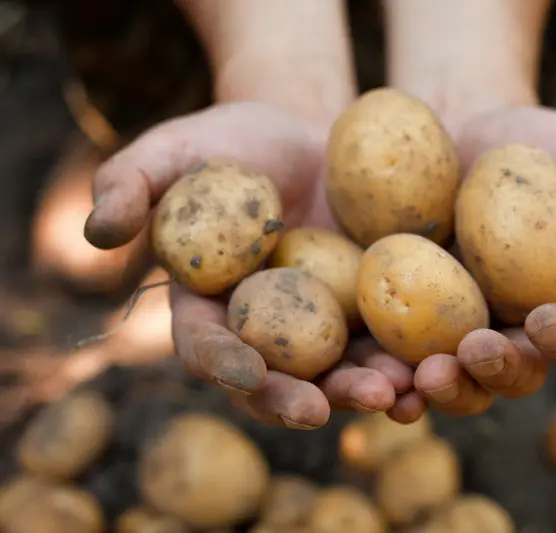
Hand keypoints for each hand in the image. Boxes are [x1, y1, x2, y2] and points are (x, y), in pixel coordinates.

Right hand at [84, 102, 407, 428]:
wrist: (308, 135)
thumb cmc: (233, 143)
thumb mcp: (175, 150)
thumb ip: (130, 183)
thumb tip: (97, 232)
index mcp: (210, 306)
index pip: (207, 346)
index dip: (224, 364)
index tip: (249, 373)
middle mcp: (265, 331)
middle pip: (276, 380)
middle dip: (297, 400)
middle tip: (324, 409)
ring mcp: (320, 327)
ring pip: (338, 374)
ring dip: (362, 392)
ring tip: (395, 395)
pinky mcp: (369, 311)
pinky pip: (387, 344)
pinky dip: (408, 361)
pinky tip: (433, 366)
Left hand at [393, 104, 555, 417]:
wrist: (454, 136)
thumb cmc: (531, 143)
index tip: (546, 317)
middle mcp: (516, 333)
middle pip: (518, 376)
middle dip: (499, 372)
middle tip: (474, 351)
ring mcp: (460, 333)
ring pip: (458, 384)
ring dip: (442, 389)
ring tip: (418, 377)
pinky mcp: (407, 326)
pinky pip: (401, 362)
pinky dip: (389, 375)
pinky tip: (371, 373)